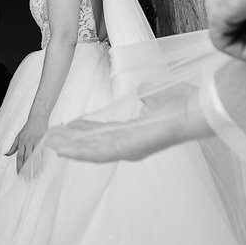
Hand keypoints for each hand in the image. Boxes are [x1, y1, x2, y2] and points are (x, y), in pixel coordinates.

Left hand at [5, 118, 47, 176]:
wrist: (38, 118)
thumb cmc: (28, 128)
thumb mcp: (18, 137)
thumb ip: (13, 147)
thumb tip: (6, 154)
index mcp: (22, 142)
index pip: (19, 156)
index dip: (19, 165)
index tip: (19, 173)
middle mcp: (29, 142)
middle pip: (27, 158)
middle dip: (26, 168)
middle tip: (26, 178)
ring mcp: (37, 142)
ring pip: (35, 157)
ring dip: (34, 167)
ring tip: (33, 176)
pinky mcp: (44, 141)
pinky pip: (43, 153)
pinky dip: (41, 161)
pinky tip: (41, 168)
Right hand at [42, 83, 211, 162]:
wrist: (196, 110)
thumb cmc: (183, 105)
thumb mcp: (159, 98)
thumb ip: (148, 96)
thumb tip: (144, 91)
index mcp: (134, 133)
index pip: (103, 133)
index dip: (83, 130)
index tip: (67, 126)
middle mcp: (129, 144)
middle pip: (92, 144)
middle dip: (71, 140)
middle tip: (50, 138)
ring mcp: (128, 149)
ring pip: (91, 150)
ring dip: (70, 148)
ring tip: (50, 144)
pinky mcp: (129, 149)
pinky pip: (99, 153)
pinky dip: (80, 153)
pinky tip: (63, 151)